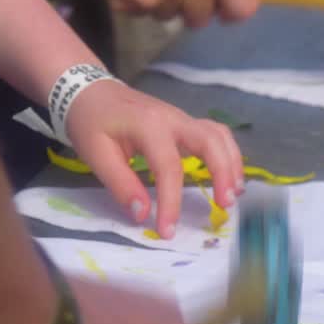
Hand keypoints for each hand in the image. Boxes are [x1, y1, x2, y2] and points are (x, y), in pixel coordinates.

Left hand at [66, 80, 243, 238]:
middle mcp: (172, 118)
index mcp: (149, 126)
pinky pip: (215, 135)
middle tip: (225, 205)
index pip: (169, 168)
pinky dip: (227, 155)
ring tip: (234, 195)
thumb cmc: (90, 123)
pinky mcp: (184, 123)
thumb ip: (120, 184)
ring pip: (219, 135)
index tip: (167, 232)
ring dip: (232, 164)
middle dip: (223, 173)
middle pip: (210, 141)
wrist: (90, 91)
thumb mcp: (96, 155)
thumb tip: (143, 215)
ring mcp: (181, 118)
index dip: (171, 203)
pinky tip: (229, 177)